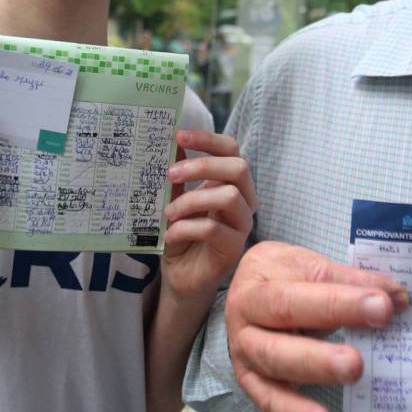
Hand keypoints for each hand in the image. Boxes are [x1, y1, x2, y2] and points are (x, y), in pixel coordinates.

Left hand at [162, 130, 256, 301]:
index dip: (208, 139)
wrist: (181, 275)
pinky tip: (170, 235)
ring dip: (192, 200)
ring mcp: (242, 224)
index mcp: (230, 182)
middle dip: (201, 166)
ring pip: (228, 196)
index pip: (231, 149)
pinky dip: (186, 228)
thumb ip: (176, 176)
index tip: (179, 135)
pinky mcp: (234, 247)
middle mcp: (243, 199)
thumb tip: (169, 143)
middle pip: (238, 167)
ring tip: (168, 213)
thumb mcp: (173, 200)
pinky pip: (214, 229)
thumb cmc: (181, 233)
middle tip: (169, 173)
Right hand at [225, 241, 409, 411]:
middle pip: (280, 334)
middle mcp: (246, 321)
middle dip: (320, 351)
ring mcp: (246, 354)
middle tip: (356, 362)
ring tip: (348, 381)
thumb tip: (398, 297)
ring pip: (276, 366)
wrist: (246, 287)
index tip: (382, 305)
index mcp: (258, 286)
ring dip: (314, 376)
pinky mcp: (252, 382)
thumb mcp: (309, 266)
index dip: (341, 301)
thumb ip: (352, 281)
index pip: (299, 295)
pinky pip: (271, 401)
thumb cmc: (281, 275)